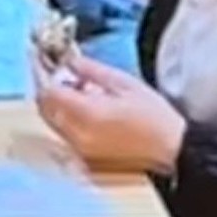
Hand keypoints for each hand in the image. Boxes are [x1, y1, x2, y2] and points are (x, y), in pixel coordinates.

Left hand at [30, 31, 184, 176]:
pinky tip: (85, 110)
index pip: (48, 91)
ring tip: (77, 91)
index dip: (42, 72)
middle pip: (45, 108)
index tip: (43, 59)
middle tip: (58, 72)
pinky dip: (67, 118)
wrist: (174, 151)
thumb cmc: (156, 118)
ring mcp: (80, 149)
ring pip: (53, 121)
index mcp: (87, 114)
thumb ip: (91, 70)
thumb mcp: (125, 83)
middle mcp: (77, 134)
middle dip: (47, 87)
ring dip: (57, 103)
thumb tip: (68, 61)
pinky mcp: (85, 157)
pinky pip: (65, 133)